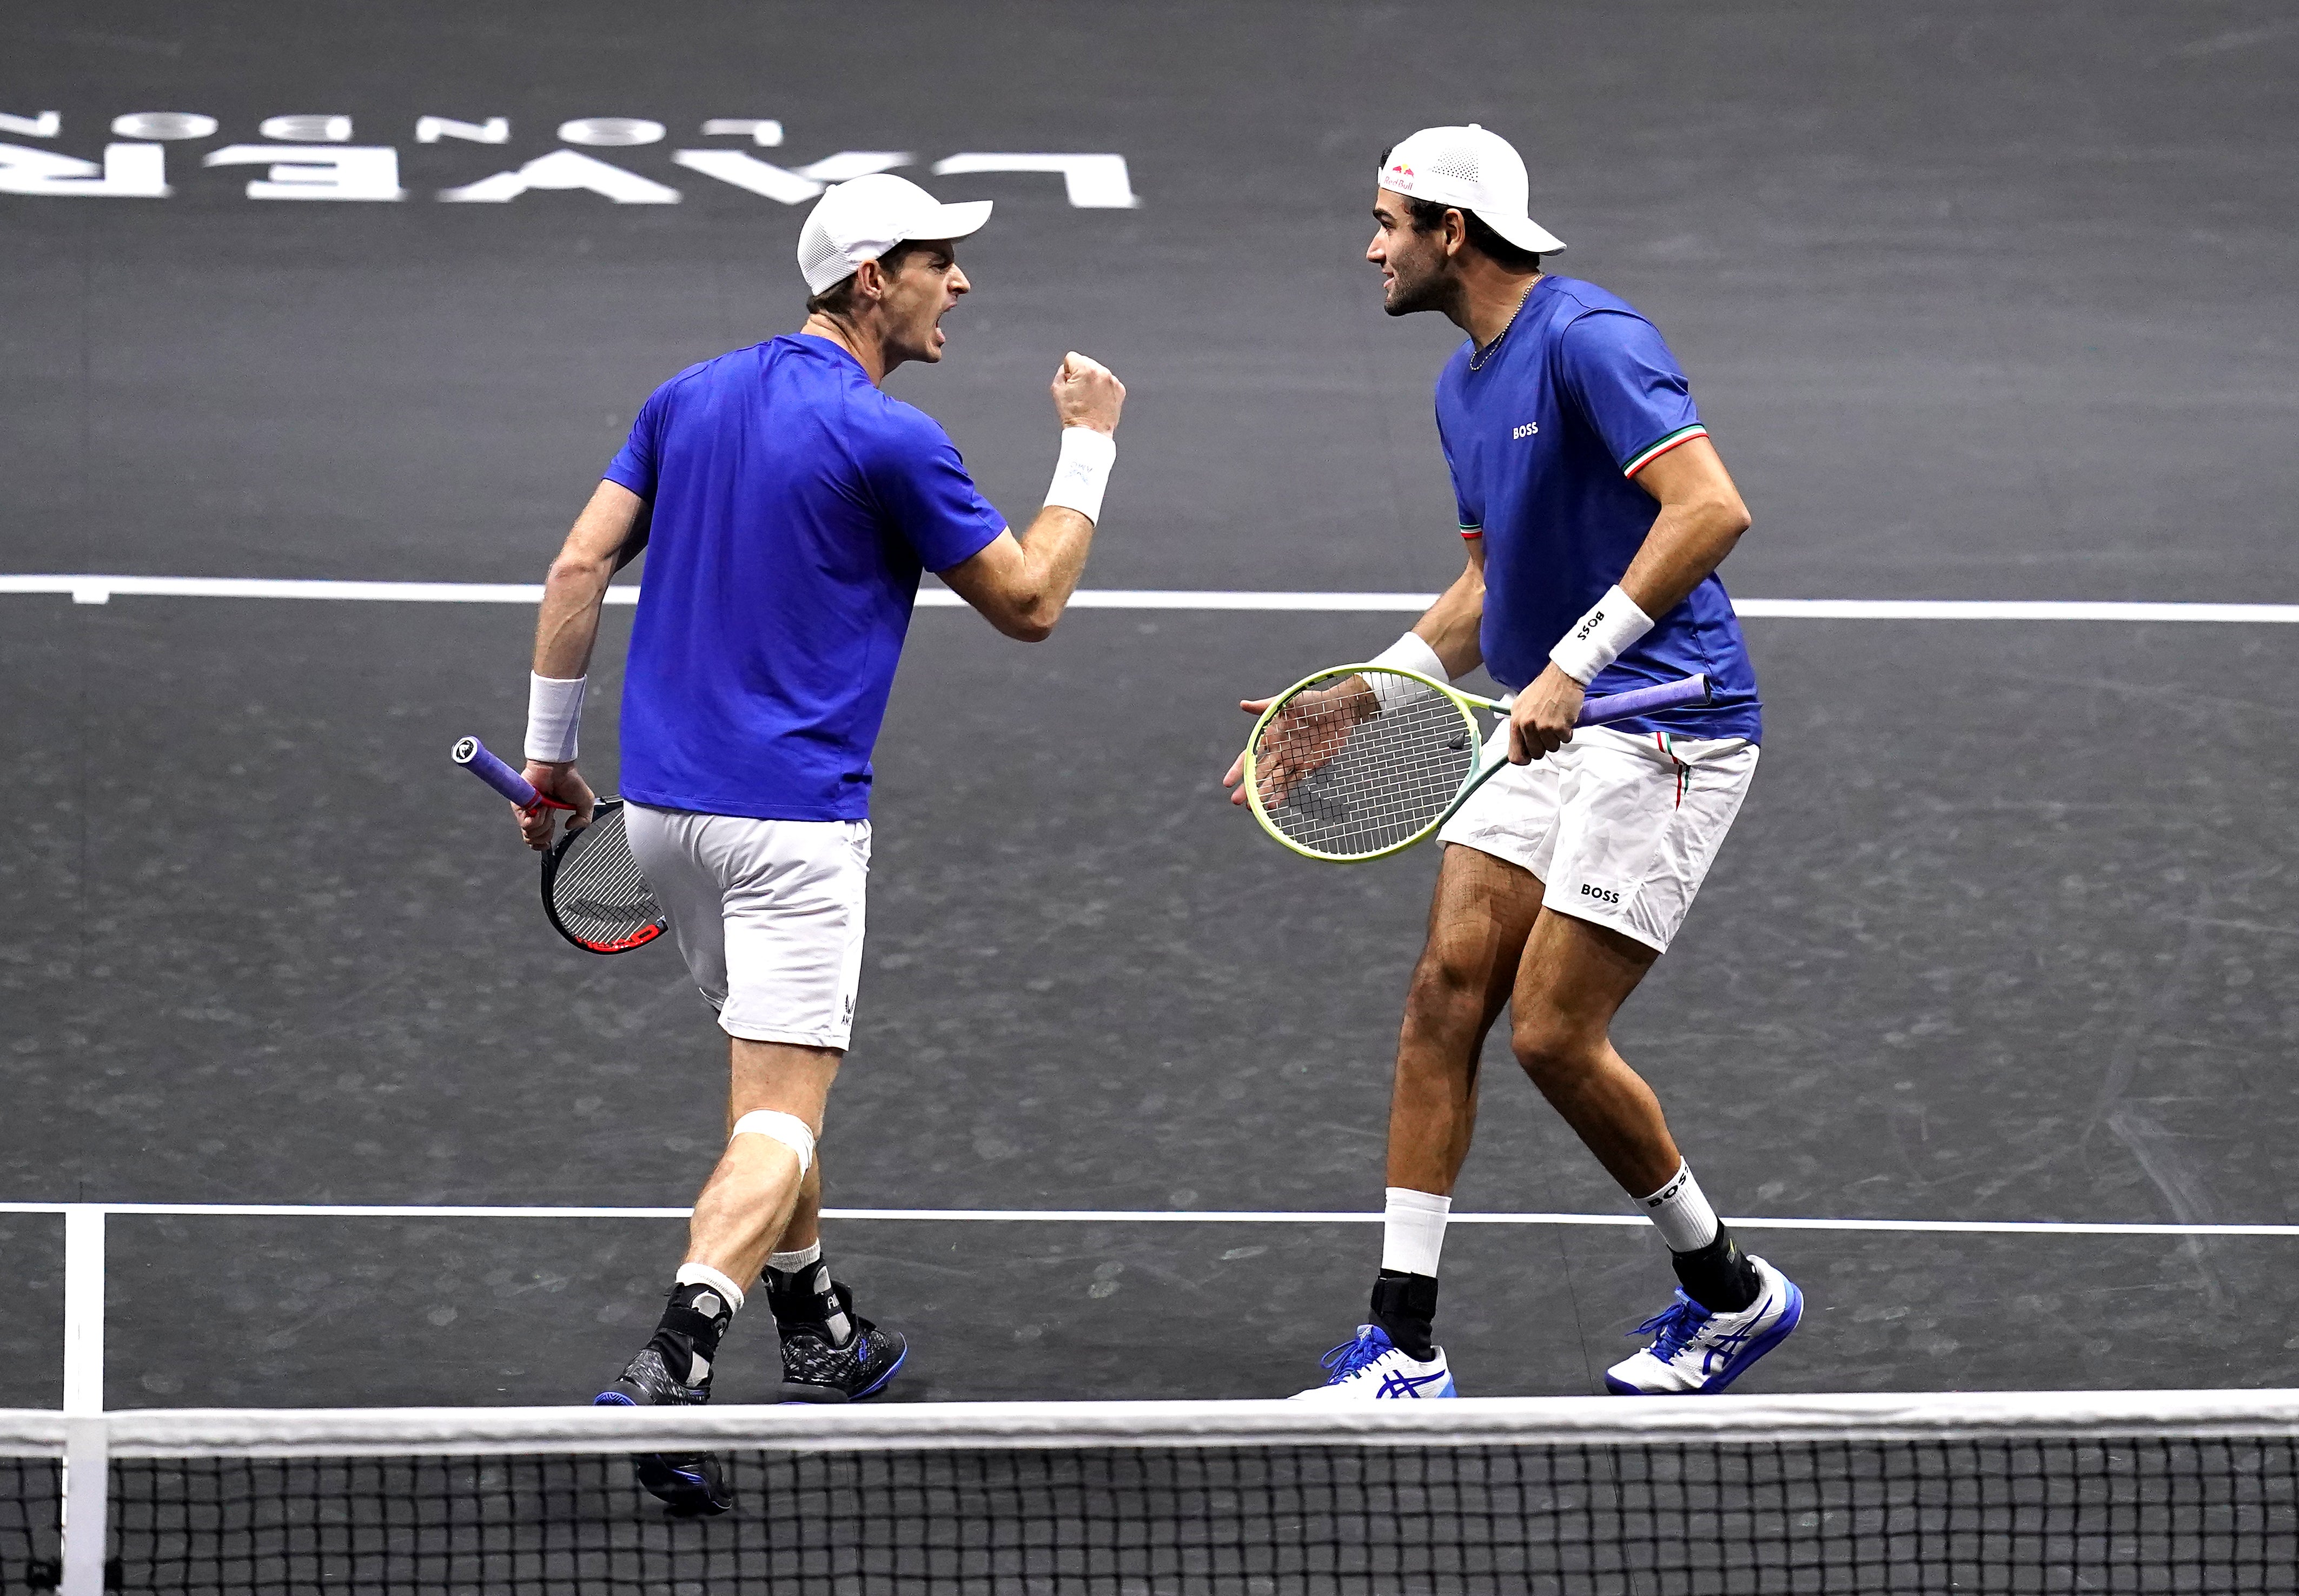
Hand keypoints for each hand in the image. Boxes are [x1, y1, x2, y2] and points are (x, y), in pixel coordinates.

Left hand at [516, 760, 594, 850]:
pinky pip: (527, 824)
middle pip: (532, 840)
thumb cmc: (569, 779)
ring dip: (544, 822)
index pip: (536, 838)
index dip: (541, 845)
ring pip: (530, 834)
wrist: (558, 767)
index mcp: (546, 815)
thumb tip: (569, 827)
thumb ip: (584, 819)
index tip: (547, 844)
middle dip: (546, 834)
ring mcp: (525, 811)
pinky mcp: (519, 806)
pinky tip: (542, 807)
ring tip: (548, 807)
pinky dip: (538, 818)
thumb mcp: (585, 803)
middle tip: (553, 819)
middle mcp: (533, 815)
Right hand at [1050, 351, 1124, 433]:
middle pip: (1086, 362)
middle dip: (1081, 374)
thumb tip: (1068, 369)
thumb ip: (1061, 372)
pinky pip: (1108, 382)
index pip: (1071, 357)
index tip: (1070, 384)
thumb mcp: (1057, 390)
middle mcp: (1102, 372)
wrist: (1090, 433)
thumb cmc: (1073, 414)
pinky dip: (1103, 389)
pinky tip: (1098, 401)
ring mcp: (1113, 381)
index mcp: (1086, 369)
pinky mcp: (1120, 390)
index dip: (1067, 370)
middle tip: (1079, 393)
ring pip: (1098, 371)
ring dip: (1093, 380)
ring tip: (1089, 398)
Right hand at [1221, 678, 1376, 807]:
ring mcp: (1292, 760)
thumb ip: (1265, 706)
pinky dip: (1282, 793)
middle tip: (1236, 801)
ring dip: (1262, 794)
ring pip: (1273, 780)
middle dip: (1247, 787)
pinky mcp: (1307, 766)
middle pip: (1258, 772)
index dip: (1237, 769)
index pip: (1249, 756)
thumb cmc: (1312, 701)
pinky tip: (1272, 804)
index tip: (1227, 783)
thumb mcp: (1287, 701)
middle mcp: (1278, 750)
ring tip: (1251, 808)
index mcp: (1269, 735)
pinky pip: (1292, 782)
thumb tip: (1242, 704)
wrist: (1341, 709)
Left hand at [1507, 663, 1584, 763]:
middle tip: (1548, 732)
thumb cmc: (1543, 688)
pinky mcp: (1560, 727)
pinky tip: (1565, 719)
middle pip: (1536, 754)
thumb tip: (1518, 743)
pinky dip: (1567, 732)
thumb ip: (1519, 724)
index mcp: (1516, 721)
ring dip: (1556, 738)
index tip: (1529, 756)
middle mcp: (1527, 726)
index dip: (1523, 758)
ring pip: (1552, 748)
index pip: (1514, 754)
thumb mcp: (1521, 704)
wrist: (1563, 675)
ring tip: (1557, 721)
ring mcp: (1543, 727)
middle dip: (1543, 746)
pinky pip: (1565, 740)